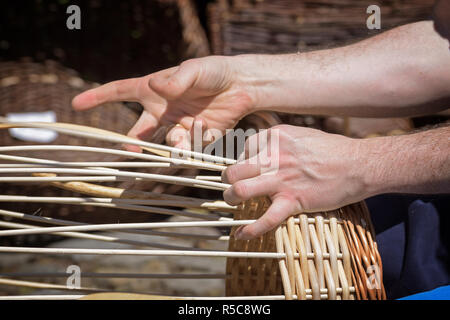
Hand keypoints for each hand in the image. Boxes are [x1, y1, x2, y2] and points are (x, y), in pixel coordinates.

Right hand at [72, 56, 255, 150]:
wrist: (241, 86)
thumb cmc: (213, 71)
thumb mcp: (194, 69)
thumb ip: (176, 80)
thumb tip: (156, 88)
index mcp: (153, 90)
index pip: (120, 92)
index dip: (98, 98)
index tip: (76, 105)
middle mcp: (162, 112)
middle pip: (138, 133)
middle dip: (133, 145)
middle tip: (132, 151)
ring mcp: (178, 127)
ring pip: (165, 144)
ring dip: (173, 142)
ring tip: (188, 128)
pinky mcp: (196, 139)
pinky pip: (190, 146)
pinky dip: (196, 139)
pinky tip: (207, 125)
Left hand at [222, 124, 370, 239]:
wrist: (359, 165)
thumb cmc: (333, 150)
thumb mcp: (301, 136)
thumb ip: (279, 143)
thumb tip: (260, 154)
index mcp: (275, 138)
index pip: (243, 150)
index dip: (242, 162)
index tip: (249, 171)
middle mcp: (274, 157)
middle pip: (233, 171)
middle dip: (227, 181)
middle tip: (232, 187)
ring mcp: (282, 179)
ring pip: (239, 191)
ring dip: (230, 200)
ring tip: (233, 203)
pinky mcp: (293, 200)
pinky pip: (266, 219)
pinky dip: (250, 230)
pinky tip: (240, 235)